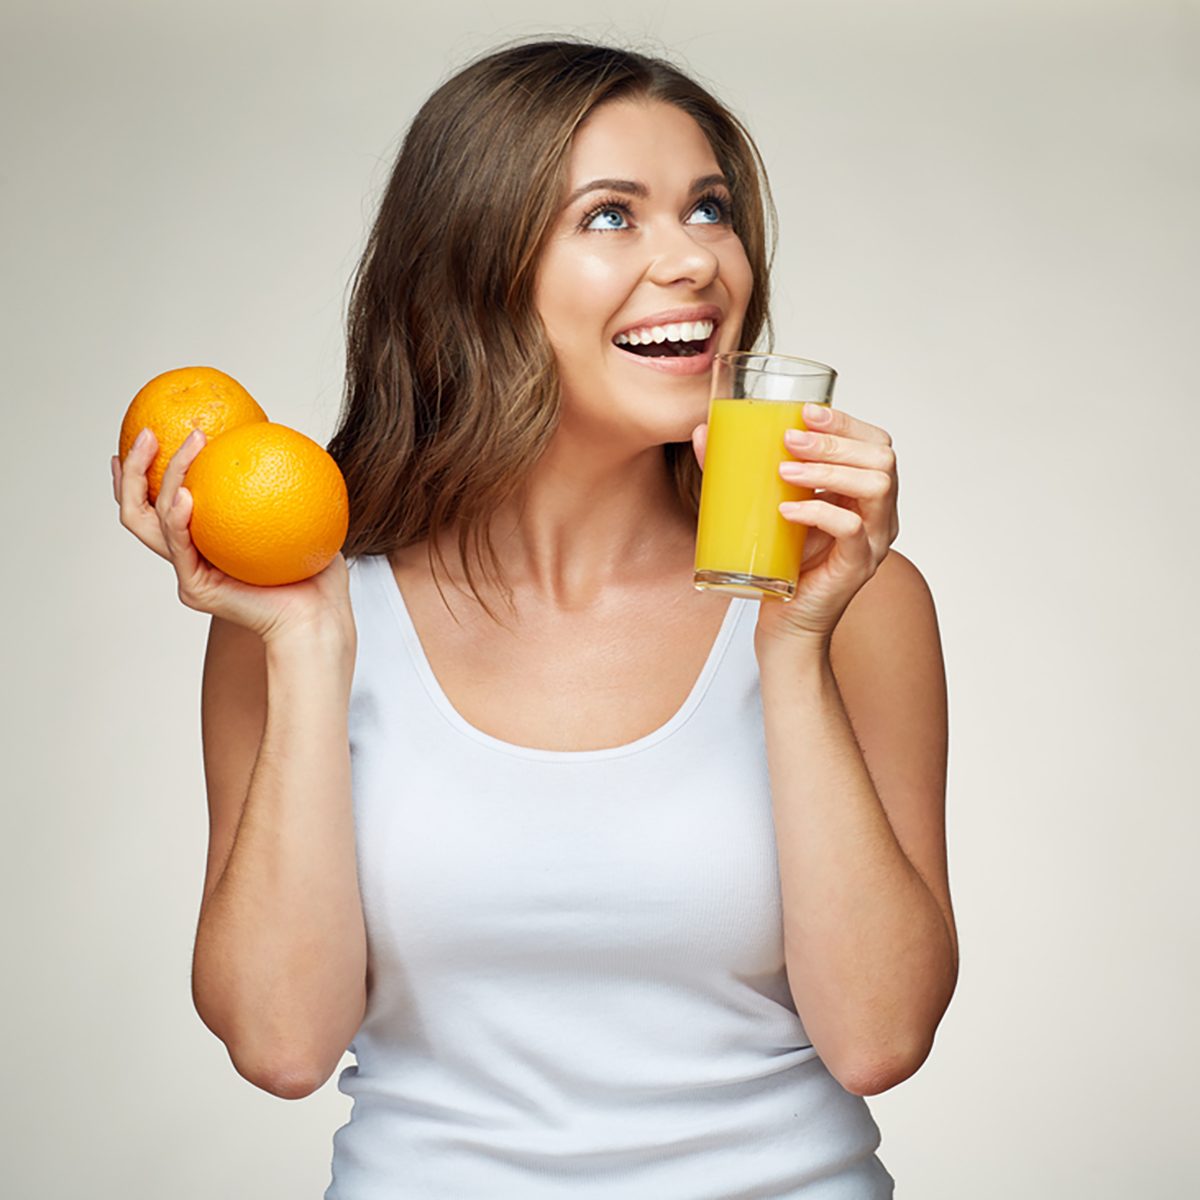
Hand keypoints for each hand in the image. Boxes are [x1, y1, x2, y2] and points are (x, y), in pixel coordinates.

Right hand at [112, 427, 354, 645]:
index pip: (161, 501)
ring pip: (150, 521)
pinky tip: (186, 495)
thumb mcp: (299, 513)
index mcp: (205, 540)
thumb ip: (279, 481)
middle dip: (132, 470)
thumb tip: (276, 436)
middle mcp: (189, 555)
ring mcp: (189, 573)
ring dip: (160, 479)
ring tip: (177, 445)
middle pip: (138, 510)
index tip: (148, 436)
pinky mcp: (197, 589)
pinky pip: (180, 548)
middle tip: (146, 434)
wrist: (320, 616)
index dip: (143, 472)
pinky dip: (177, 519)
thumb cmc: (315, 570)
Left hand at [691, 402, 898, 645]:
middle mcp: (880, 514)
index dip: (845, 421)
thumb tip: (701, 432)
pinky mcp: (857, 566)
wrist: (784, 625)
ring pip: (877, 487)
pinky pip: (852, 530)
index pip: (876, 443)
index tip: (805, 412)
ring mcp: (873, 541)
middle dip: (835, 441)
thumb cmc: (778, 564)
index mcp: (863, 493)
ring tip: (785, 472)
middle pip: (882, 459)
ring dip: (829, 471)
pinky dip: (819, 512)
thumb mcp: (764, 507)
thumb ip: (740, 470)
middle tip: (789, 440)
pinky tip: (786, 511)